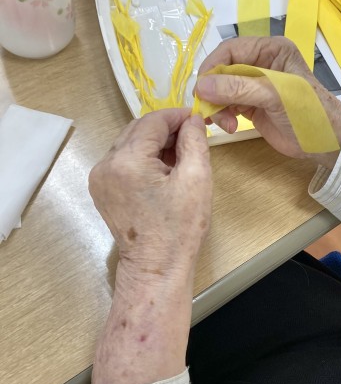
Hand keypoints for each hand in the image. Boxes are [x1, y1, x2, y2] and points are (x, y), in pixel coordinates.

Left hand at [89, 109, 211, 277]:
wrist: (156, 267)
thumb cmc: (180, 228)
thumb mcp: (196, 179)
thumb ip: (194, 141)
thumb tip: (193, 119)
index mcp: (127, 161)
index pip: (152, 121)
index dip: (177, 116)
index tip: (198, 119)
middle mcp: (106, 164)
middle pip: (138, 129)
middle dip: (165, 129)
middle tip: (192, 138)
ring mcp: (99, 178)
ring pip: (129, 143)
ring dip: (154, 143)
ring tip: (179, 157)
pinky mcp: (101, 189)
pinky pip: (123, 160)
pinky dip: (143, 158)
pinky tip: (162, 171)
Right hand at [195, 37, 340, 167]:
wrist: (326, 142)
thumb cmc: (308, 112)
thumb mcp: (275, 96)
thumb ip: (239, 88)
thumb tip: (201, 86)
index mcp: (271, 50)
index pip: (231, 50)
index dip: (213, 67)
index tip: (201, 88)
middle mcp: (261, 63)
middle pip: (222, 70)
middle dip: (214, 90)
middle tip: (209, 111)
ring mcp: (255, 85)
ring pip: (221, 89)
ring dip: (217, 106)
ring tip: (225, 124)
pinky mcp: (251, 105)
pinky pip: (227, 104)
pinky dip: (221, 114)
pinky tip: (225, 126)